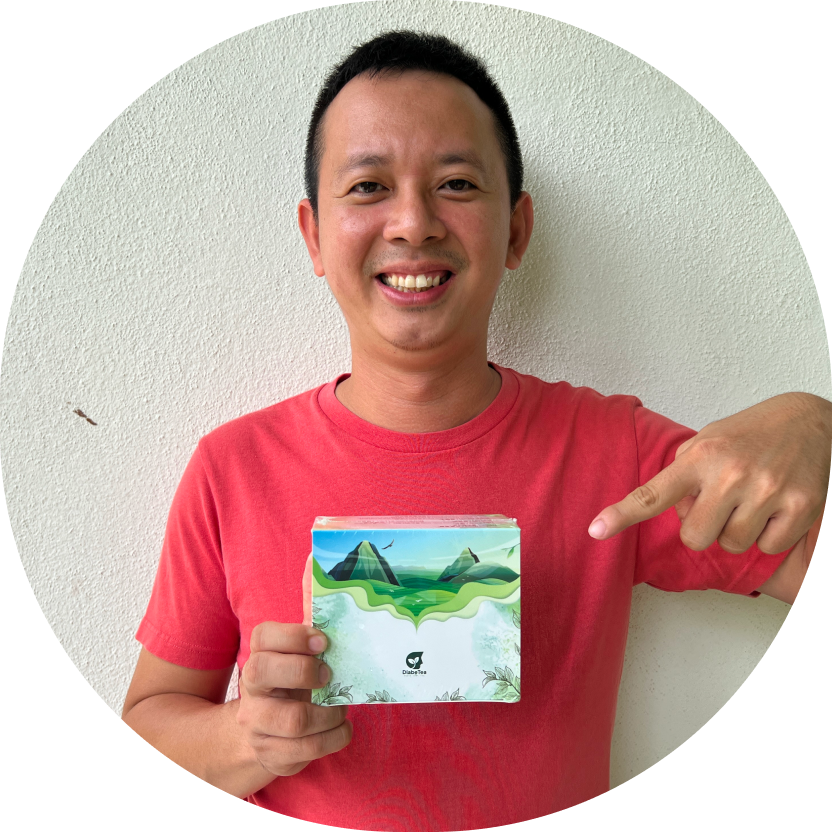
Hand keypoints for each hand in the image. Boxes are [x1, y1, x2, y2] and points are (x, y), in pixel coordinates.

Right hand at [236, 622, 352, 776]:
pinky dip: (335, 737)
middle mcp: (251, 689)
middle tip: (328, 676)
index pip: (263, 636)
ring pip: (294, 720)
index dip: (294, 636)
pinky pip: (309, 748)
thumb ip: (313, 636)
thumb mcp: (299, 660)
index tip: (323, 642)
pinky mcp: (271, 754)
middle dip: (304, 670)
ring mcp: (256, 724)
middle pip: (263, 671)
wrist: (270, 735)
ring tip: (341, 709)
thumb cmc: (295, 686)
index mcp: (259, 657)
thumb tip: (335, 607)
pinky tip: (341, 728)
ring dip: (330, 714)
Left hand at [589, 393, 830, 553]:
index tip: (595, 530)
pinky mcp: (800, 506)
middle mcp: (730, 473)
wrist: (810, 420)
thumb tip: (675, 509)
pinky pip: (767, 547)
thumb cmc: (749, 434)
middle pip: (695, 537)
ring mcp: (767, 491)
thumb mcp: (707, 440)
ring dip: (735, 531)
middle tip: (717, 505)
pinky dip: (767, 536)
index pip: (653, 493)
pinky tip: (773, 509)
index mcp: (700, 456)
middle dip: (701, 528)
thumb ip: (683, 472)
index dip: (622, 514)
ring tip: (748, 501)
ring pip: (731, 545)